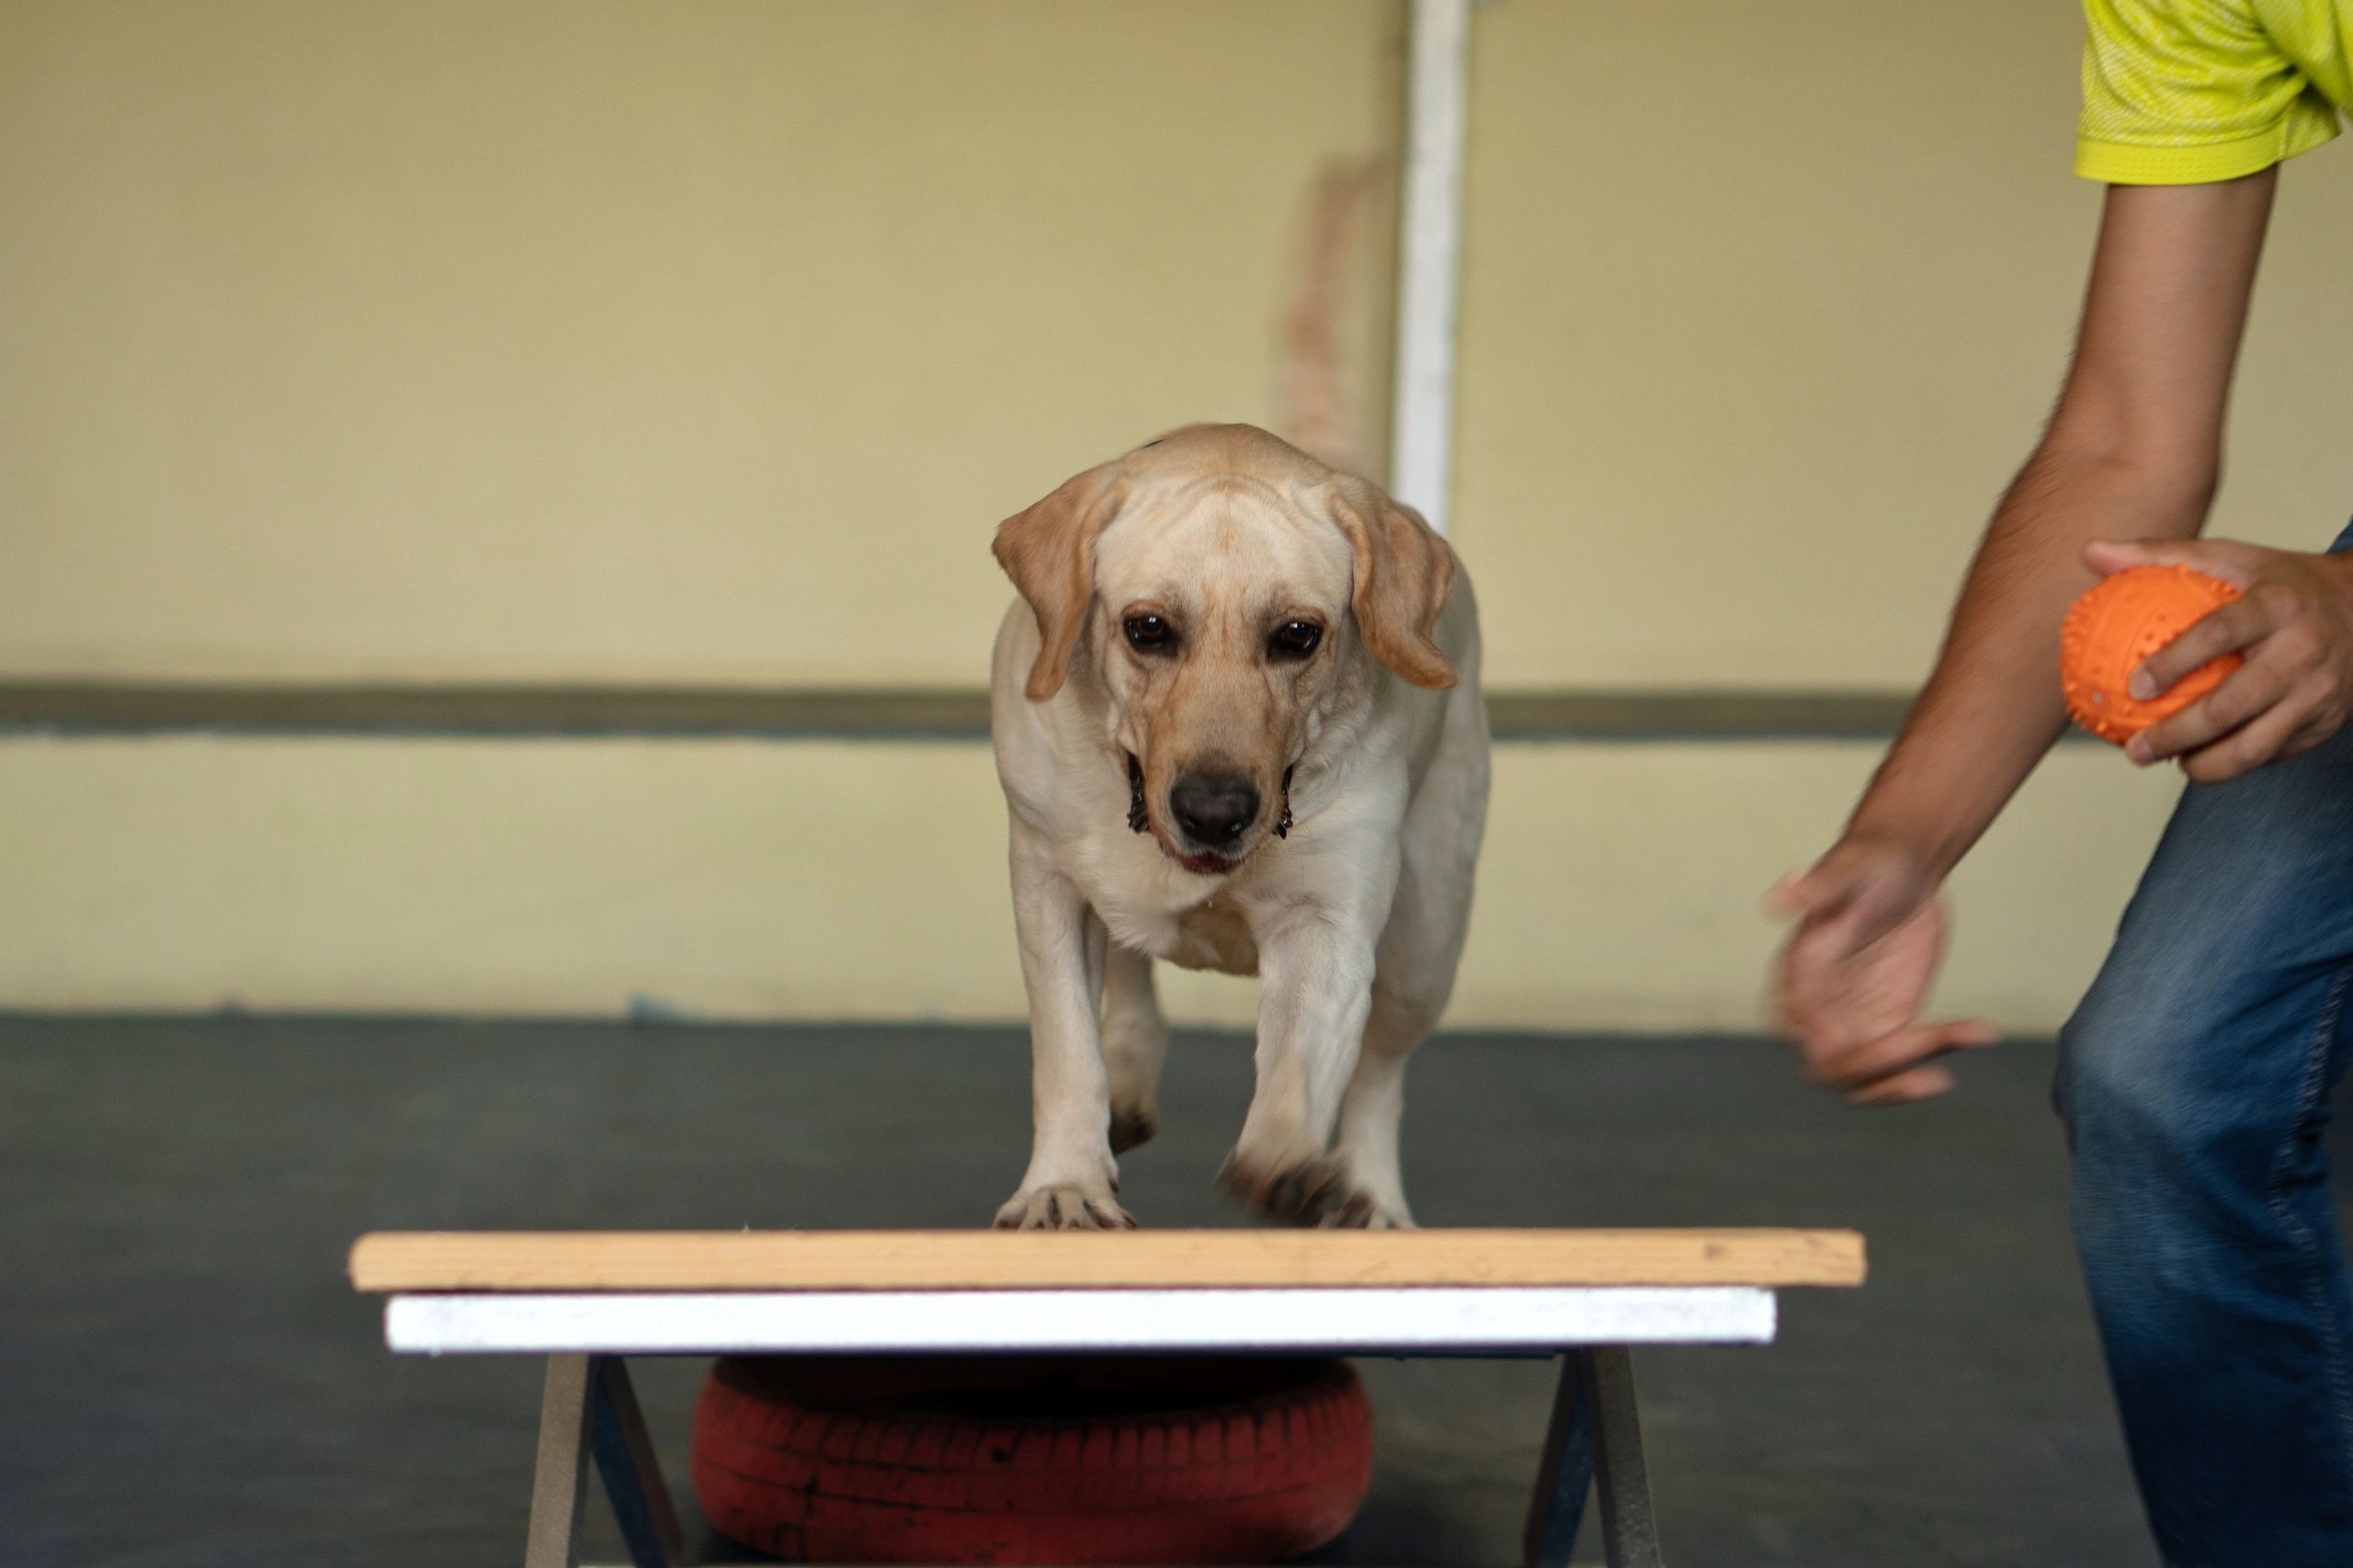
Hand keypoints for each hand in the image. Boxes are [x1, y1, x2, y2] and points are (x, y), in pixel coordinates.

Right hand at [1769, 837, 1998, 1104]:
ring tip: (1943, 1077)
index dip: (1836, 1047)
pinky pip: (1903, 1062)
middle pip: (1829, 1069)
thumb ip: (1818, 889)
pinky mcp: (1887, 1025)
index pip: (1801, 1032)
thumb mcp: (1849, 870)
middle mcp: (1817, 1007)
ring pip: (1863, 1082)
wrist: (1904, 869)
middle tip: (1928, 1054)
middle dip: (1875, 1073)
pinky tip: (1980, 1032)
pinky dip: (1938, 1055)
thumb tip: (1778, 896)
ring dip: (1900, 1087)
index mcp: (1796, 976)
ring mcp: (1851, 1021)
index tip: (1889, 1036)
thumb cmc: (1870, 862)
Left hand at [2087, 538, 2352, 781]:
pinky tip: (2198, 759)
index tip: (2133, 687)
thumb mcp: (2231, 556)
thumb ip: (2160, 555)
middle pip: (2231, 706)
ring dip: (2203, 765)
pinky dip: (2233, 763)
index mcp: (2277, 606)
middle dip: (2176, 735)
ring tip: (2164, 763)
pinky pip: (2272, 754)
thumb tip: (2090, 553)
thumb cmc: (2282, 583)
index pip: (2220, 635)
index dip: (2174, 662)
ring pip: (2254, 747)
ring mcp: (2318, 693)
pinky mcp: (2326, 723)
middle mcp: (2303, 652)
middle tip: (2134, 749)